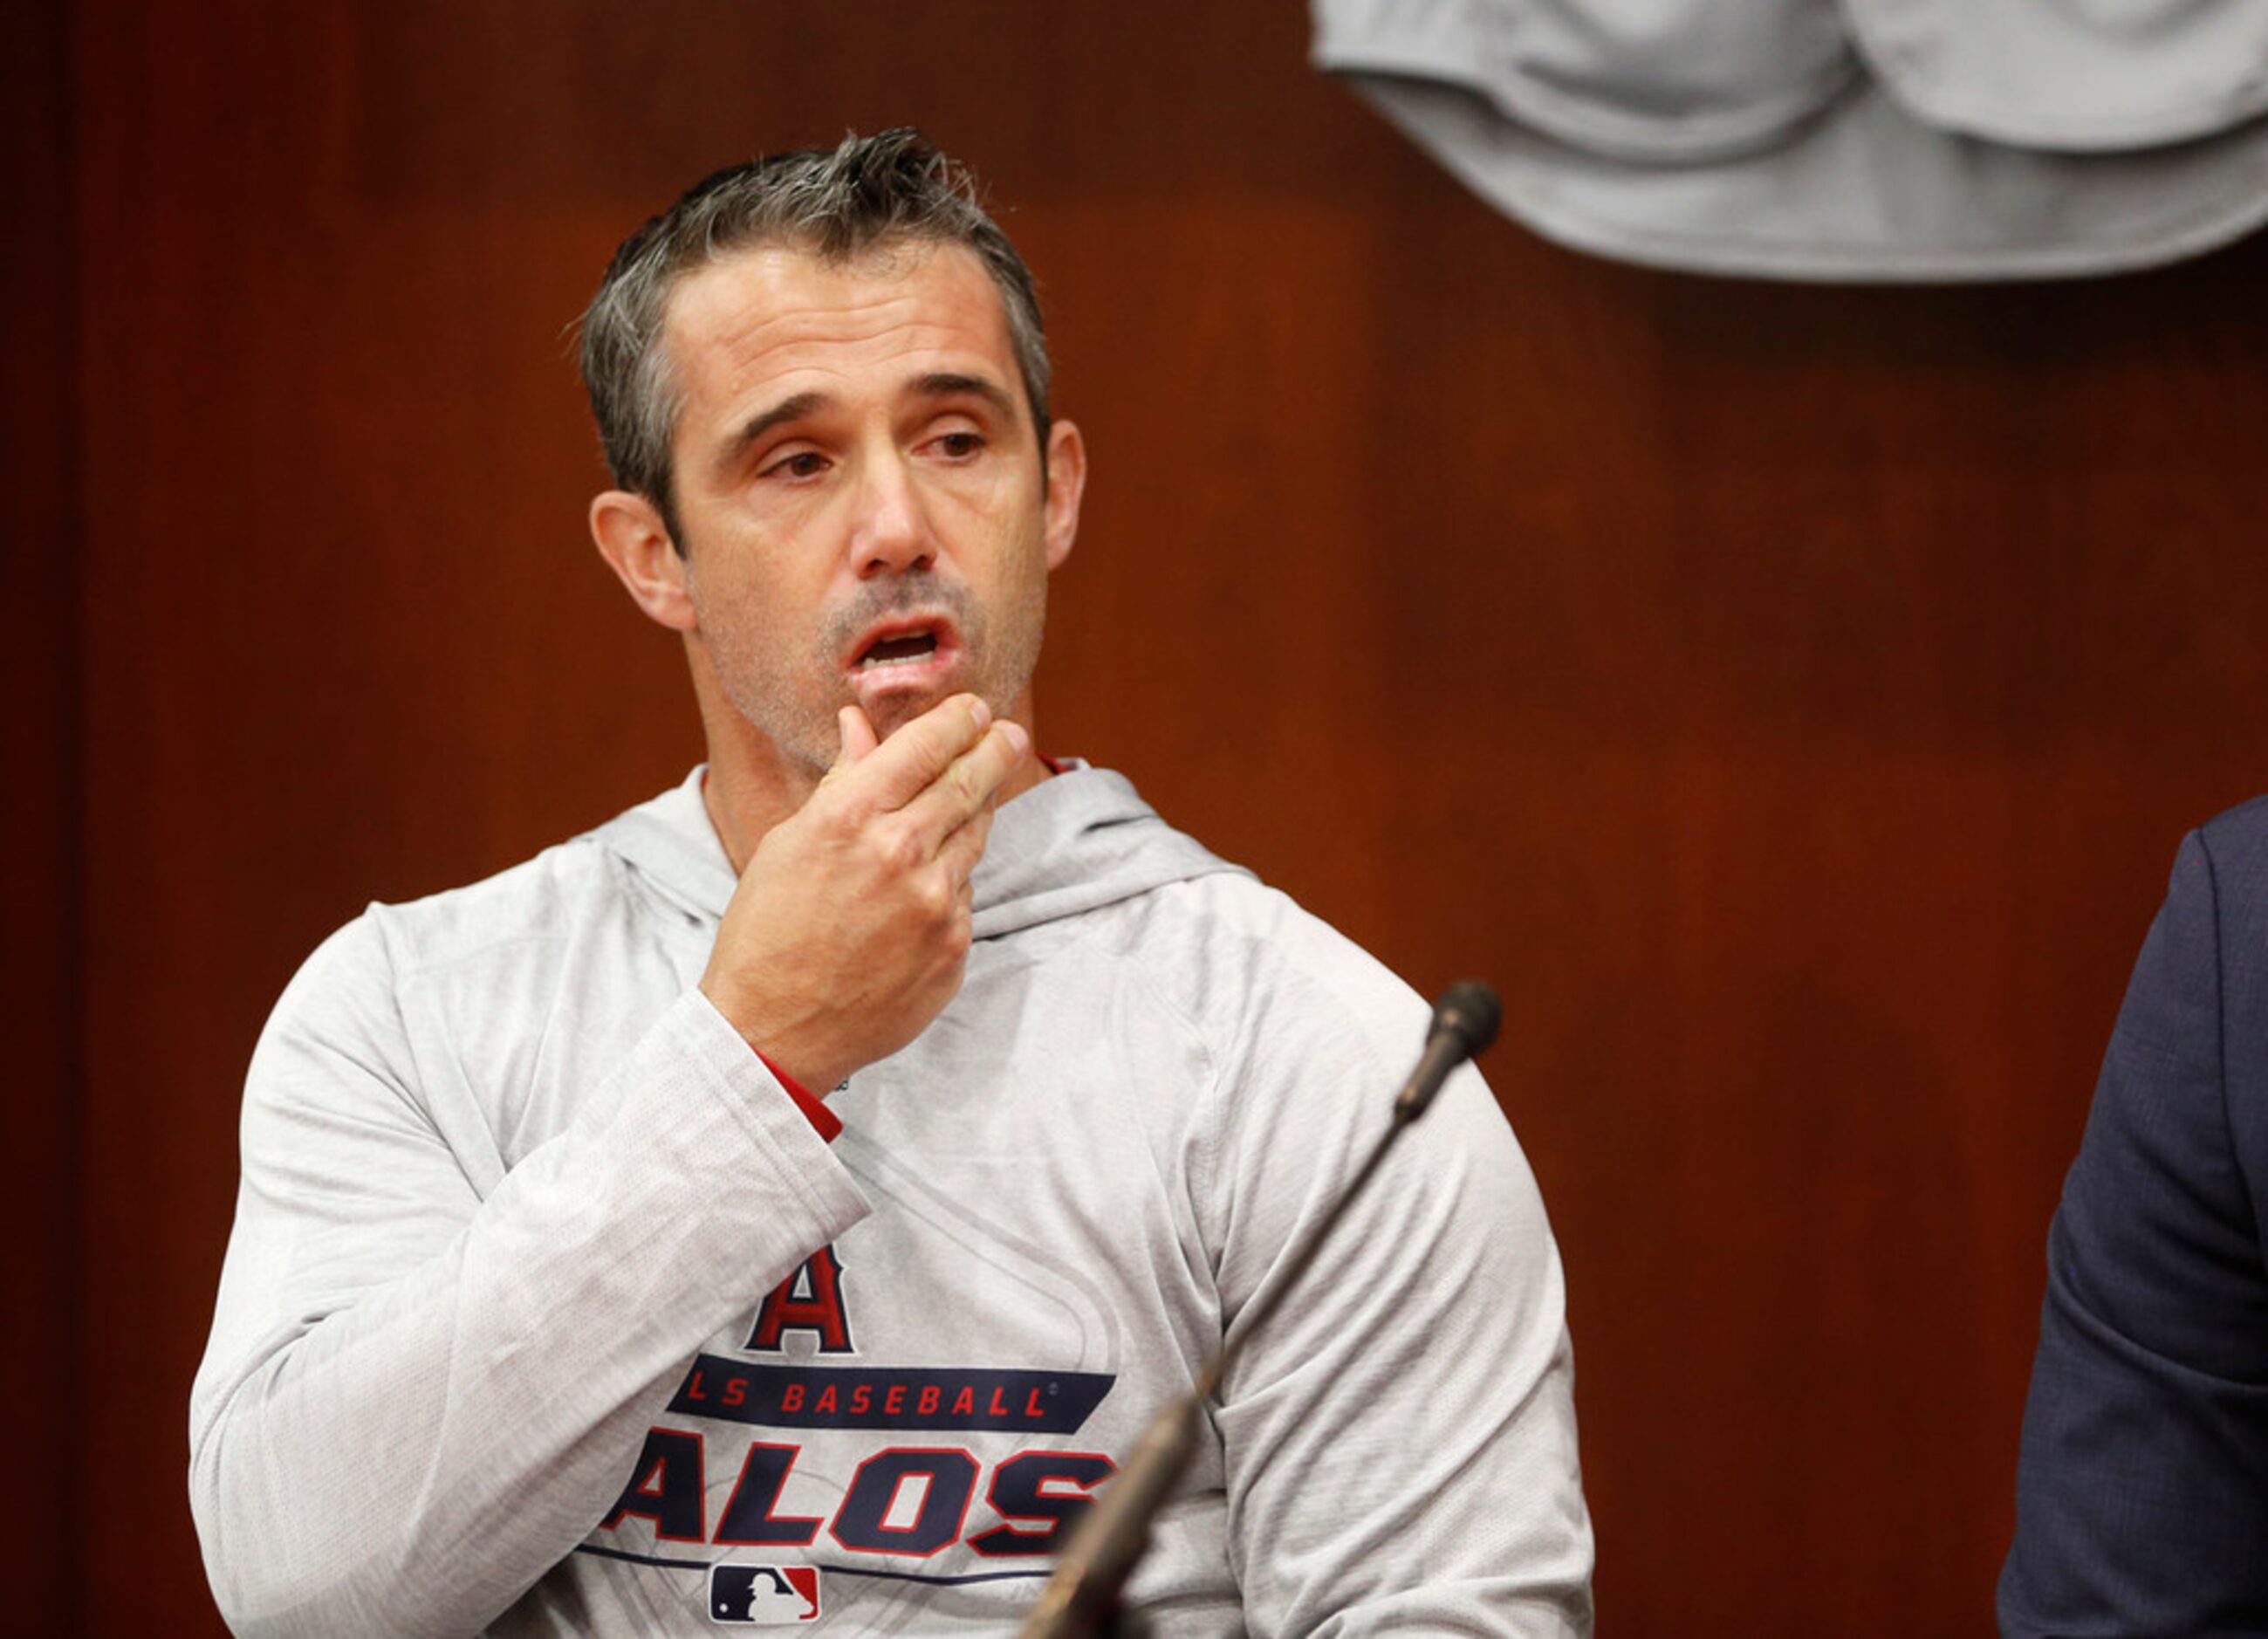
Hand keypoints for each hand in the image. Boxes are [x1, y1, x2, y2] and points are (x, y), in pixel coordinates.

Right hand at [700, 693, 1030, 1092]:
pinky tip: (927, 884)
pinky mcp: (953, 948)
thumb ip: (841, 783)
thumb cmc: (766, 934)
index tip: (974, 709)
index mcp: (850, 819)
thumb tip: (860, 724)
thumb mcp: (789, 845)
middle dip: (993, 751)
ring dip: (977, 812)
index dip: (956, 721)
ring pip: (974, 838)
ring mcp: (934, 905)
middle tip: (1009, 734)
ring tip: (974, 795)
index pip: (923, 748)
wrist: (774, 1033)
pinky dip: (952, 880)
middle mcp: (900, 855)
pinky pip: (964, 895)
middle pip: (967, 784)